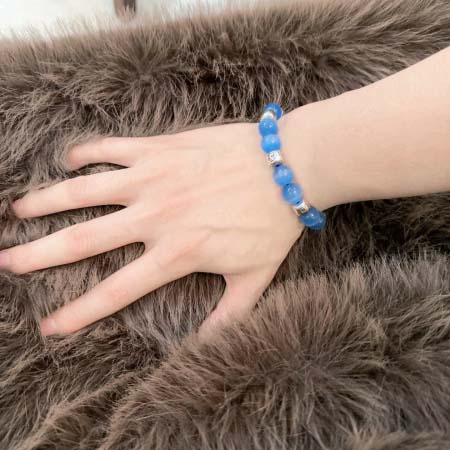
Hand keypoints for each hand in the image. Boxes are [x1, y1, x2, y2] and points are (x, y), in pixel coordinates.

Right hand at [1, 121, 302, 338]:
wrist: (289, 167)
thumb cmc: (273, 223)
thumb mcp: (255, 279)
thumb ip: (228, 317)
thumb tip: (204, 348)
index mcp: (176, 253)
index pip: (117, 290)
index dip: (79, 312)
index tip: (48, 325)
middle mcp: (155, 217)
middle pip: (83, 239)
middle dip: (38, 254)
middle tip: (6, 261)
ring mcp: (154, 178)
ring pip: (84, 189)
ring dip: (45, 200)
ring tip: (17, 208)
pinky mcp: (161, 148)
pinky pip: (111, 147)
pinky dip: (84, 152)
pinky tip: (68, 160)